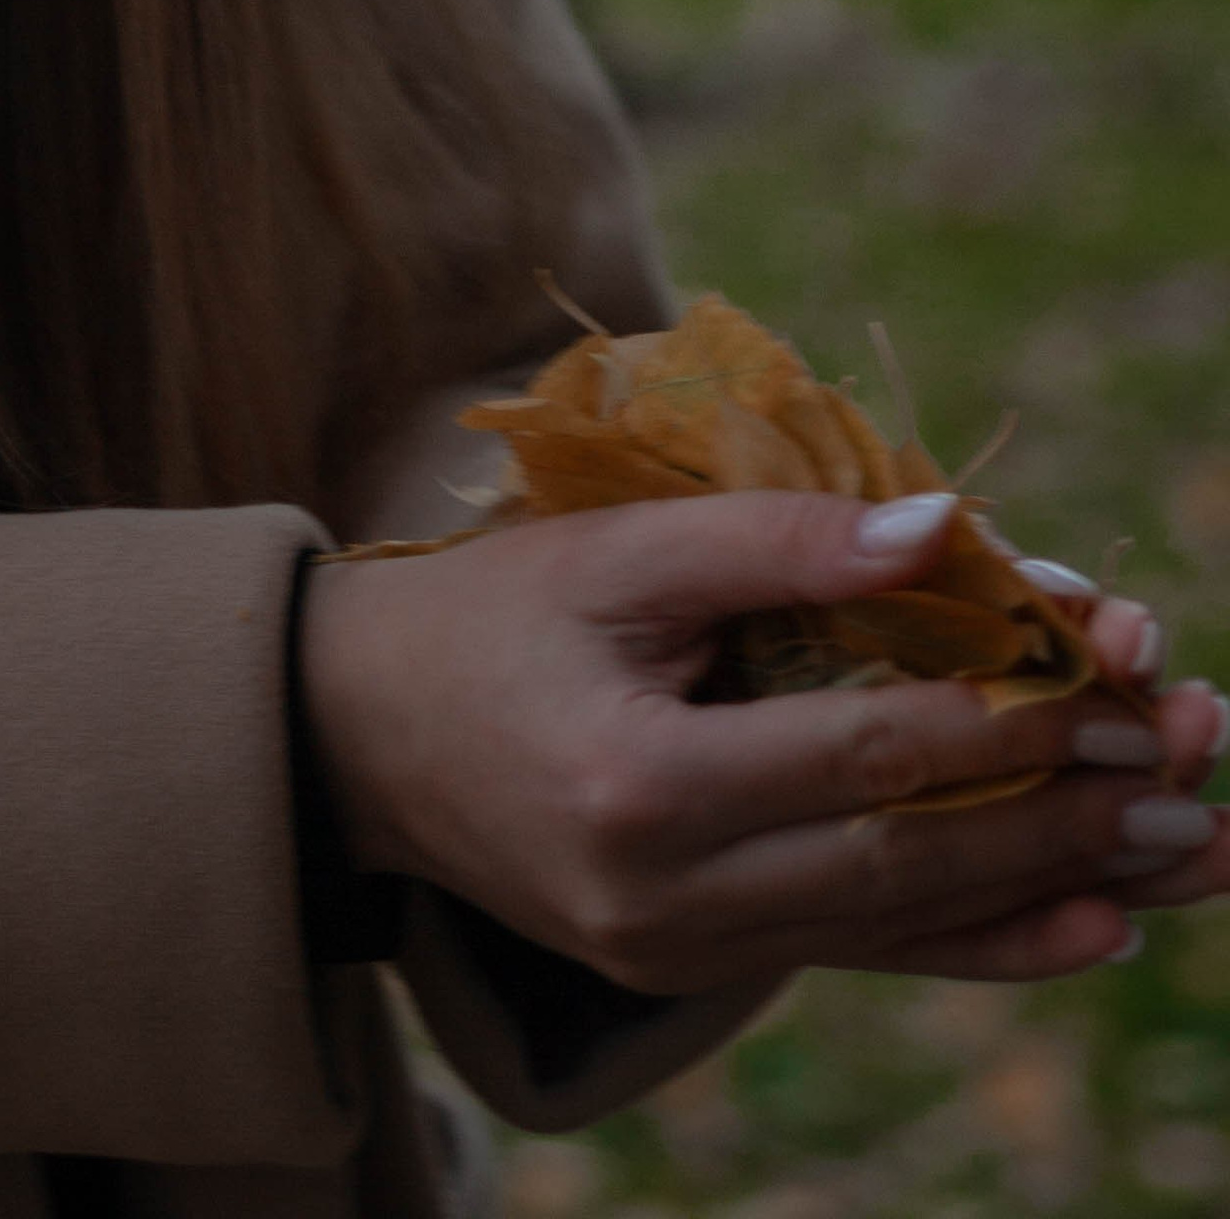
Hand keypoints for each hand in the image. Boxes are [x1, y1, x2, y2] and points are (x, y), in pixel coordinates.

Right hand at [298, 489, 1229, 994]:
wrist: (354, 738)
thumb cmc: (489, 615)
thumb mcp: (616, 548)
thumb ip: (779, 542)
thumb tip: (950, 531)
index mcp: (640, 782)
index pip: (866, 750)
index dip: (1005, 713)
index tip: (1118, 675)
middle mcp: (667, 896)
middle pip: (909, 856)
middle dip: (1065, 811)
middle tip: (1192, 767)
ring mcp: (681, 952)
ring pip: (904, 921)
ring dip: (1058, 885)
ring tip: (1188, 851)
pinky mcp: (692, 970)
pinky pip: (861, 956)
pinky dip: (981, 946)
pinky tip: (1089, 931)